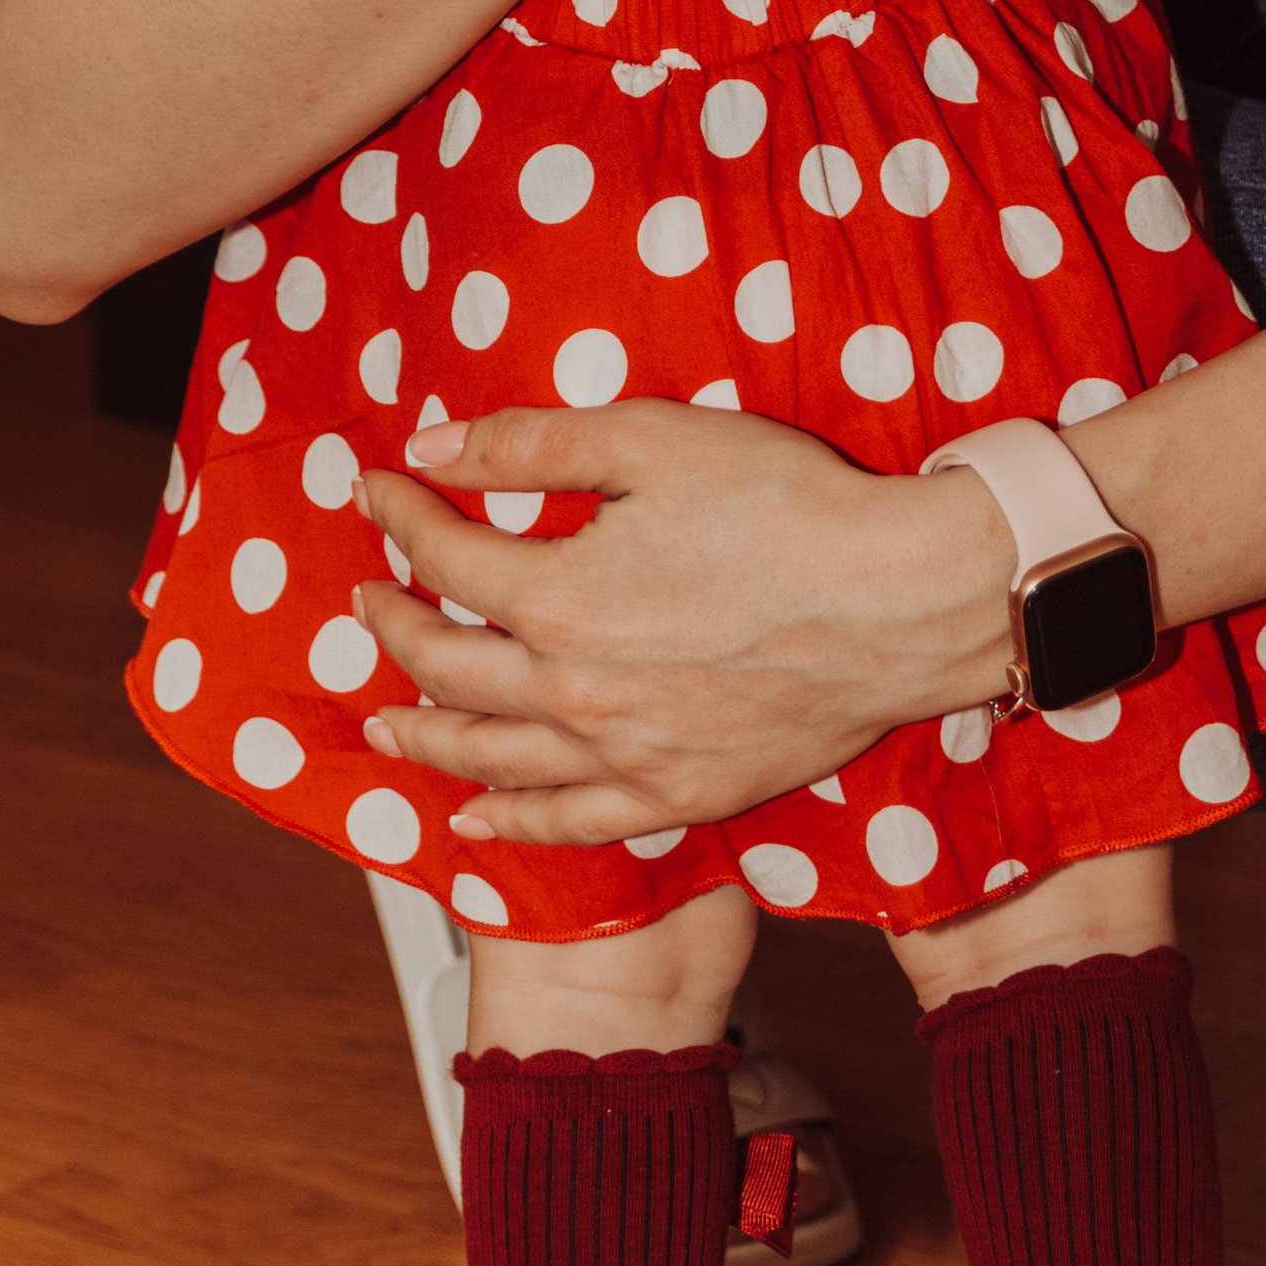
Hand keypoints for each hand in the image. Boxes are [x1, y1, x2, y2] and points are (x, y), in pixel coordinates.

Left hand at [351, 400, 1014, 846]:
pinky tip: (476, 819)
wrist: (900, 601)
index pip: (447, 556)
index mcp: (558, 598)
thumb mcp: (651, 441)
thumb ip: (531, 444)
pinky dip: (511, 825)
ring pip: (491, 757)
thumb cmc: (786, 507)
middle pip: (448, 666)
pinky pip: (570, 824)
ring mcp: (624, 756)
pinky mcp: (677, 794)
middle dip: (393, 625)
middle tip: (365, 600)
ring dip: (424, 734)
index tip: (378, 487)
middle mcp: (572, 692)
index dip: (402, 516)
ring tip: (382, 719)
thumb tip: (432, 448)